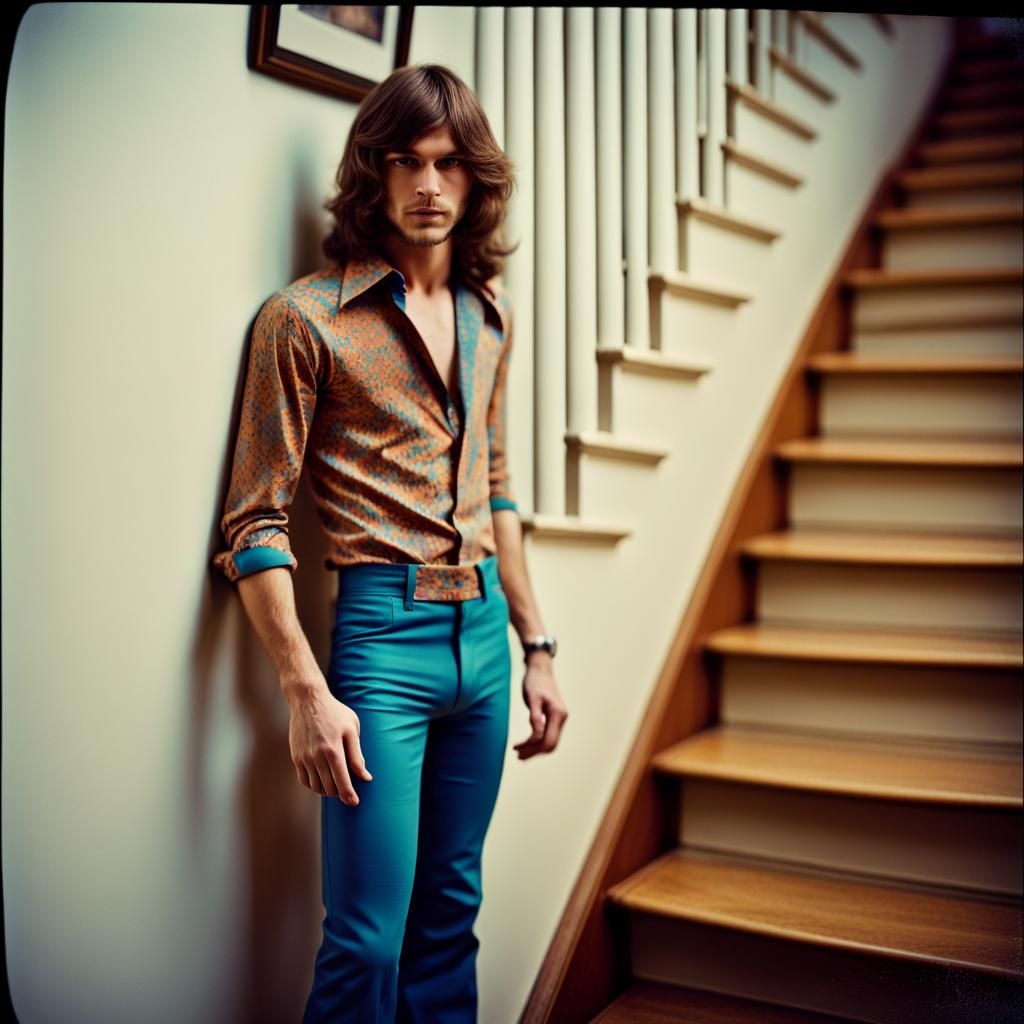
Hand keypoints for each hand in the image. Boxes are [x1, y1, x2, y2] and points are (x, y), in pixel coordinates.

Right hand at [286, 685, 372, 804]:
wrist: (308, 700)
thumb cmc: (335, 713)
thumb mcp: (351, 729)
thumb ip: (357, 755)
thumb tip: (365, 776)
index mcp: (334, 749)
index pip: (342, 781)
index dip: (349, 795)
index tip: (354, 802)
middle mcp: (317, 756)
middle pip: (329, 788)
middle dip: (340, 793)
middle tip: (347, 789)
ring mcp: (304, 758)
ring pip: (316, 787)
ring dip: (327, 790)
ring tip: (336, 784)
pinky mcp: (296, 757)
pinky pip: (304, 781)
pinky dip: (314, 785)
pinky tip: (322, 779)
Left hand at [513, 656, 567, 759]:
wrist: (540, 669)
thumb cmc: (534, 682)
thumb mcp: (532, 699)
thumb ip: (535, 717)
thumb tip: (536, 737)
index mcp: (558, 714)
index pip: (547, 740)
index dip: (532, 748)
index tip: (516, 749)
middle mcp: (562, 718)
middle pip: (550, 744)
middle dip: (534, 752)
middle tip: (517, 755)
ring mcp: (560, 718)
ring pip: (550, 742)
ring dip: (535, 749)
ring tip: (519, 753)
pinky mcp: (555, 717)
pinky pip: (549, 735)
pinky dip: (538, 741)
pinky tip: (527, 743)